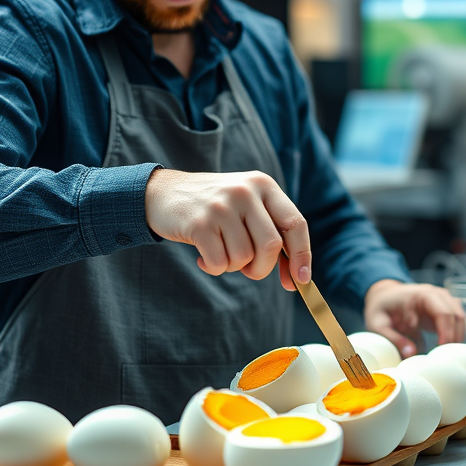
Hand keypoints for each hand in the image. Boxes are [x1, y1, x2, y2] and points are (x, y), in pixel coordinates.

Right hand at [144, 168, 309, 289]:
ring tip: (219, 252)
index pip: (295, 223)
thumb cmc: (213, 208)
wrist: (162, 194)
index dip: (302, 254)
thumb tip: (297, 276)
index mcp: (264, 185)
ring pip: (245, 257)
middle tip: (248, 269)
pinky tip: (203, 257)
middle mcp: (245, 191)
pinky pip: (220, 263)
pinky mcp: (199, 223)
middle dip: (262, 268)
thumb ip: (271, 232)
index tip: (300, 280)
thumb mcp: (246, 206)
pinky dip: (214, 268)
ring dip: (233, 267)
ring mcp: (221, 206)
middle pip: (271, 246)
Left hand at [363, 280, 465, 358]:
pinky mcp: (444, 309)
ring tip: (446, 356)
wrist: (383, 295)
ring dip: (457, 337)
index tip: (441, 352)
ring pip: (460, 318)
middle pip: (456, 315)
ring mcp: (442, 300)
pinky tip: (446, 349)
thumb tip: (411, 354)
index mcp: (421, 294)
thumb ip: (393, 338)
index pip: (443, 313)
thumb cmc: (380, 308)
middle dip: (454, 338)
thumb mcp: (378, 324)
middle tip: (446, 359)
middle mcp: (436, 294)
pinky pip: (457, 321)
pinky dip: (455, 335)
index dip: (446, 333)